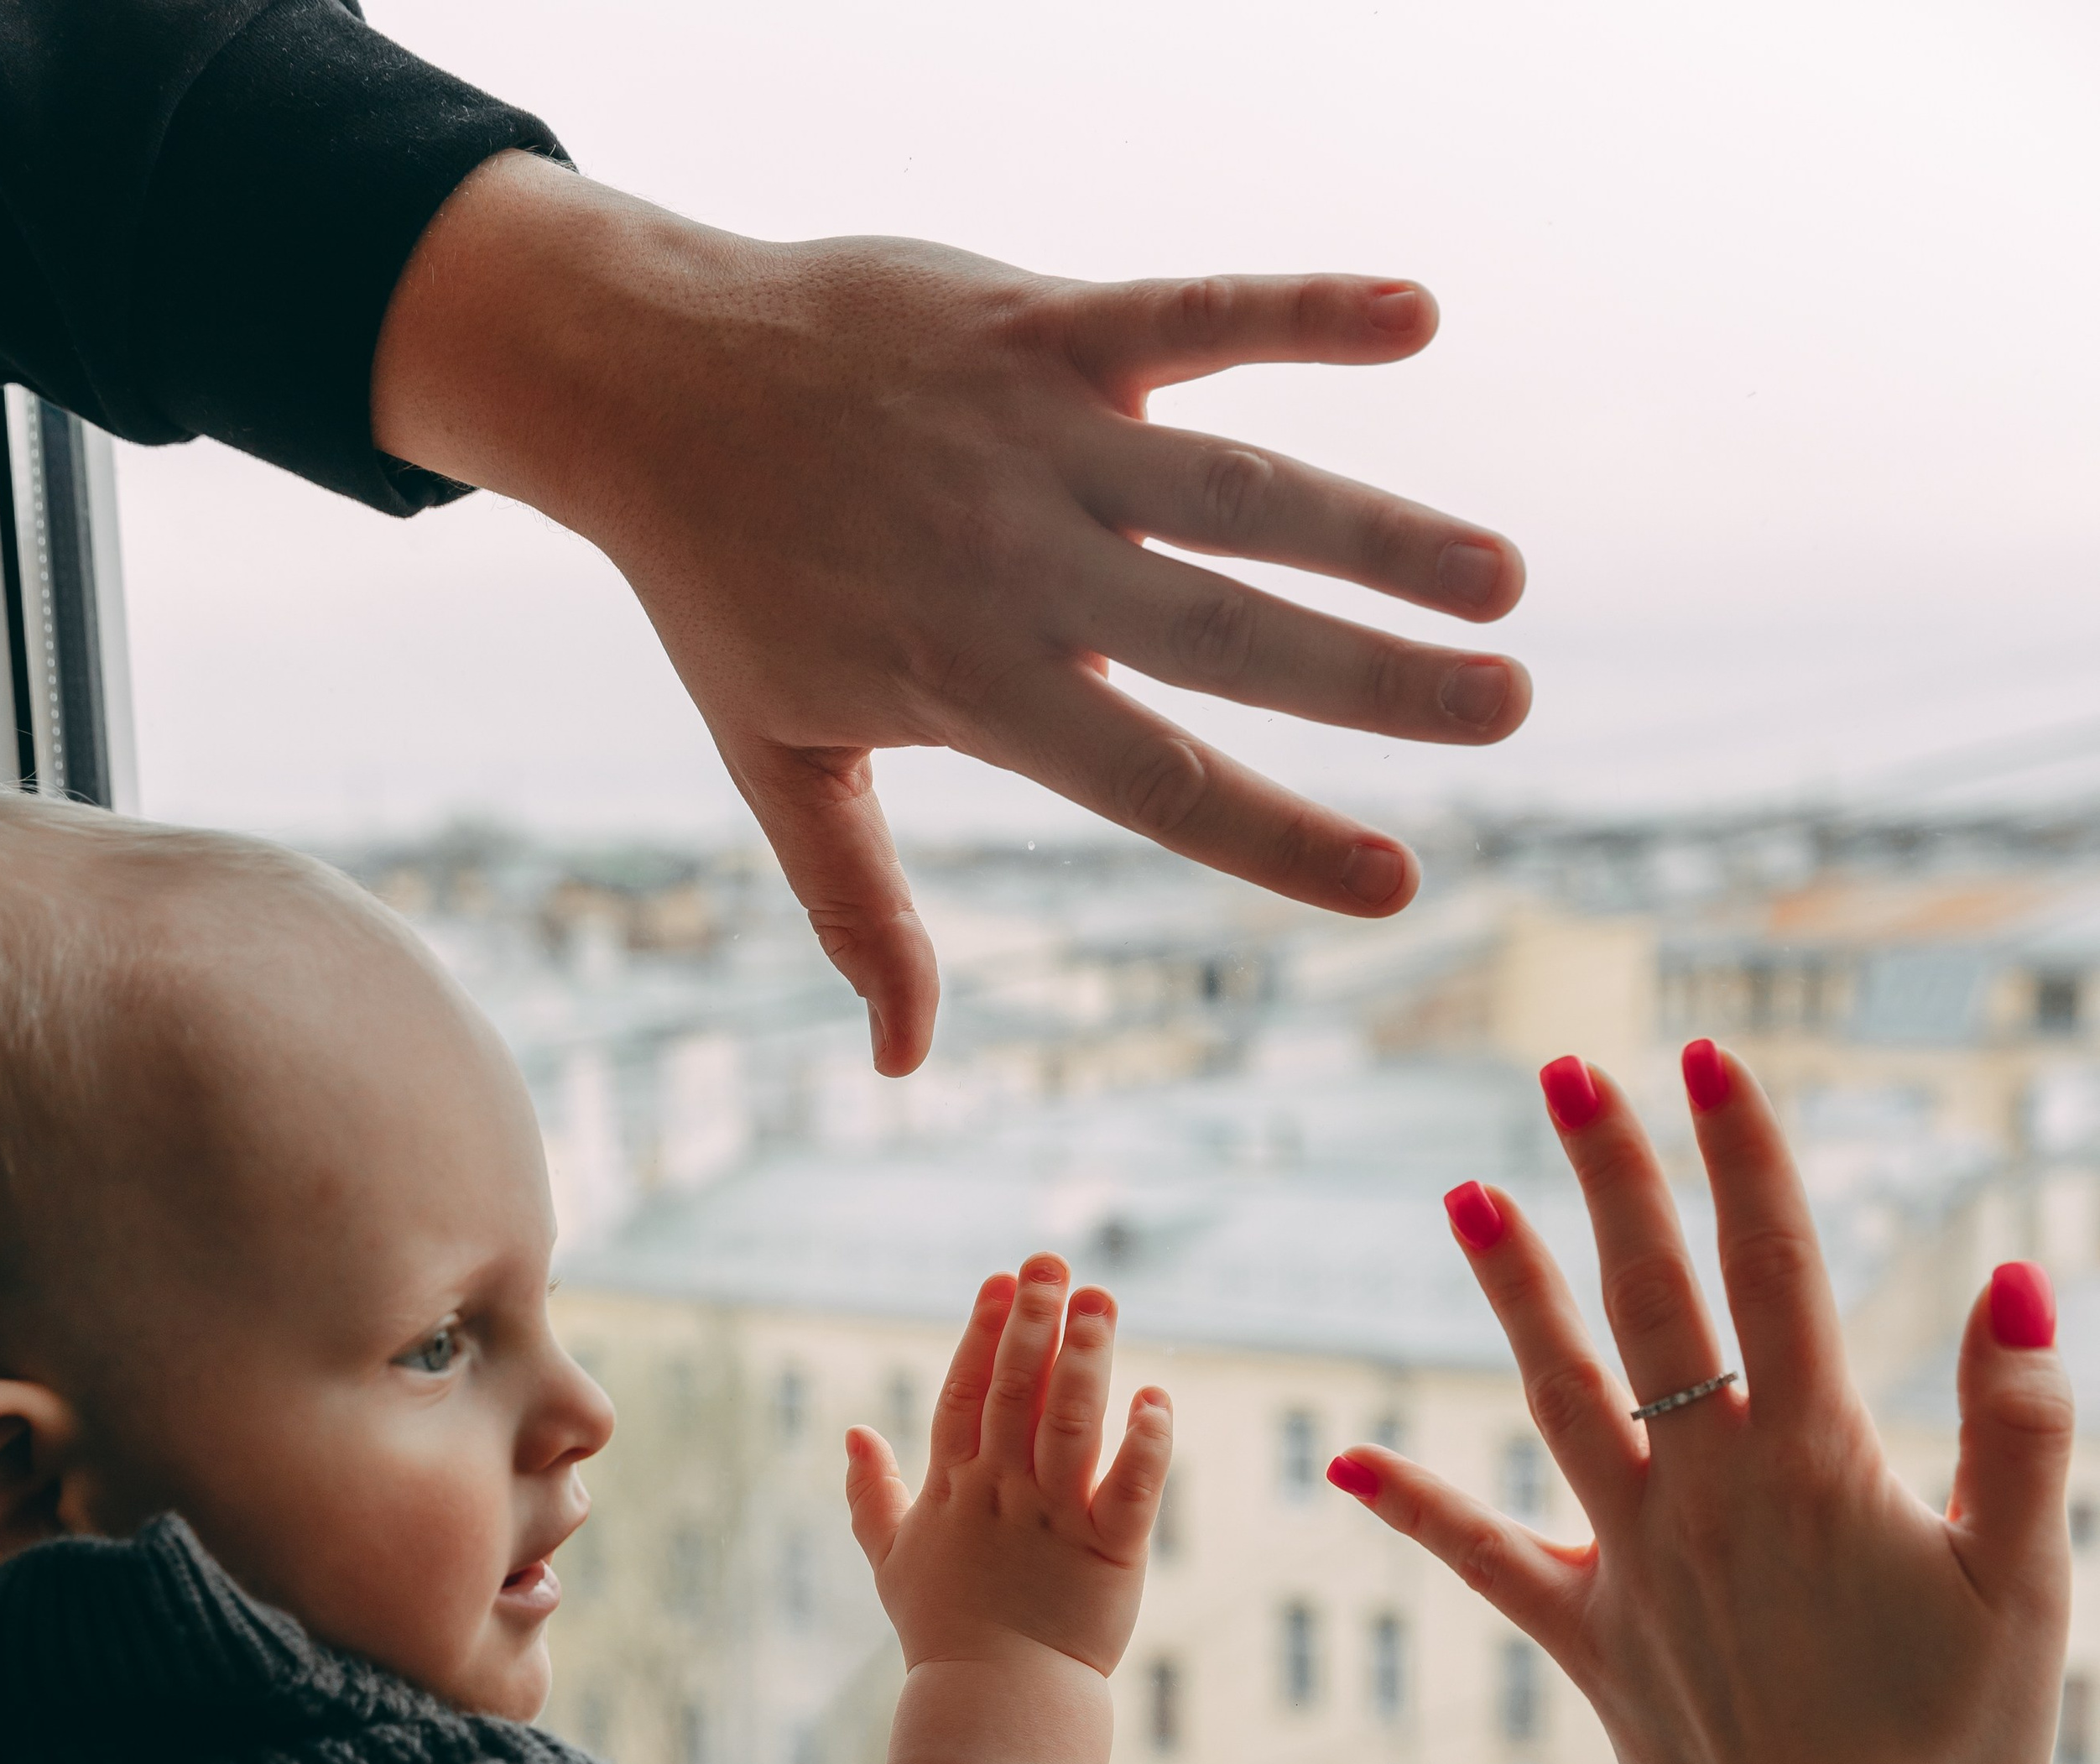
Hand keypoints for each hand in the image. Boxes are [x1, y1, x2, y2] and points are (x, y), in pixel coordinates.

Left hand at [372, 155, 1529, 1073]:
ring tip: (1499, 576)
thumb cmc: (724, 591)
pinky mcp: (1037, 322)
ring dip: (1377, 526)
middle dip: (1375, 676)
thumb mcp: (782, 767)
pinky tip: (1416, 314)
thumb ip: (862, 911)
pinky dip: (1297, 307)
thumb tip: (902, 1065)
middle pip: (1226, 634)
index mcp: (972, 687)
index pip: (1153, 782)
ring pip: (1234, 486)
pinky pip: (1187, 313)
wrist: (644, 381)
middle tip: (1508, 710)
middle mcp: (1019, 566)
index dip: (1278, 839)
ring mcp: (1034, 436)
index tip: (1396, 887)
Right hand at [845, 1256, 1169, 1679]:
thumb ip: (873, 1496)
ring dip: (1086, 1360)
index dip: (982, 1334)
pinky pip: (1131, 1489)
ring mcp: (1054, 1522)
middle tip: (1052, 1263)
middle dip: (1033, 1323)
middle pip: (1015, 1394)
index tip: (1001, 1280)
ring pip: (1070, 1425)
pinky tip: (1155, 1396)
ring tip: (1101, 1300)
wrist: (995, 1706)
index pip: (964, 1395)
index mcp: (954, 1490)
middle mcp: (1001, 1495)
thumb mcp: (892, 1560)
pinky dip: (1146, 1443)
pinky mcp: (1109, 1553)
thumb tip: (853, 1434)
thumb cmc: (946, 1633)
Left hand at [1326, 1043, 2072, 1763]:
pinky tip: (1344, 1461)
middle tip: (1567, 1070)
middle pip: (1653, 1300)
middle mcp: (1708, 1489)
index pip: (1772, 1266)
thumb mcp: (2026, 1583)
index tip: (1704, 1053)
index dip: (1740, 1150)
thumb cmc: (1951, 1753)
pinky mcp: (1588, 1642)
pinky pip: (1487, 1562)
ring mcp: (1634, 1562)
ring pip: (1558, 1393)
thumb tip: (2017, 1276)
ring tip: (1464, 1193)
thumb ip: (2022, 1426)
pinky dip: (1417, 1509)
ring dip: (1513, 1288)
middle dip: (1614, 1176)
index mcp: (1816, 1459)